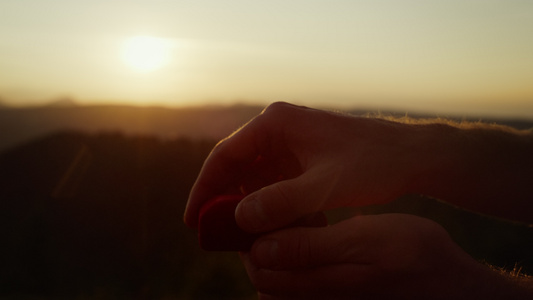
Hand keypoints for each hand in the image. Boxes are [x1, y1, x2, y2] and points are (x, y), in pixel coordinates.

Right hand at [185, 102, 438, 230]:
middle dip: (228, 202)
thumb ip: (278, 203)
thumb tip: (238, 218)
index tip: (192, 220)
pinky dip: (276, 206)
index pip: (224, 156)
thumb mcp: (322, 188)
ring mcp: (292, 143)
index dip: (205, 189)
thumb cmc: (372, 163)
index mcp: (276, 123)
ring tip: (249, 238)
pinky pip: (278, 183)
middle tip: (216, 235)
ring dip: (253, 208)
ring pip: (258, 179)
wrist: (413, 157)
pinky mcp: (305, 158)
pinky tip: (282, 229)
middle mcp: (279, 129)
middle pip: (238, 168)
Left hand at [241, 213, 510, 299]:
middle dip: (261, 236)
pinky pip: (301, 273)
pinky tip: (314, 225)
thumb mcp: (363, 243)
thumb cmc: (413, 257)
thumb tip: (258, 249)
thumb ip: (309, 249)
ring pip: (280, 272)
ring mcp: (324, 297)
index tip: (256, 203)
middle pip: (264, 271)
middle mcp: (313, 298)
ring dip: (279, 241)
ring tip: (295, 211)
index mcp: (316, 288)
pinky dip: (298, 248)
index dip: (249, 234)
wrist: (450, 283)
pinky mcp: (335, 292)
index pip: (259, 266)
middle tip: (275, 203)